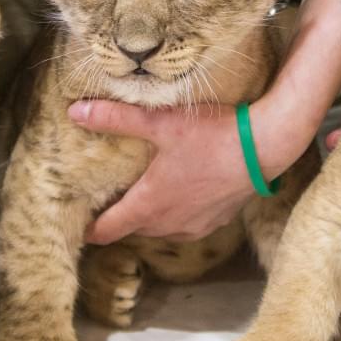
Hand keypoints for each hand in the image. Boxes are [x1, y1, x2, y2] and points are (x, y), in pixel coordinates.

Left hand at [76, 99, 311, 243]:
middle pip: (133, 228)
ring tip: (140, 198)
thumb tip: (75, 112)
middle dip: (118, 219)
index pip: (109, 229)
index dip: (91, 229)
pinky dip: (175, 215)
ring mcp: (195, 225)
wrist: (266, 147)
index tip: (79, 225)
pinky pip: (185, 225)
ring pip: (160, 228)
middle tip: (106, 201)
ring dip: (149, 218)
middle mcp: (169, 223)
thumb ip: (115, 118)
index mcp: (150, 204)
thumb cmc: (212, 135)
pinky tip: (179, 196)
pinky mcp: (217, 221)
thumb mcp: (159, 122)